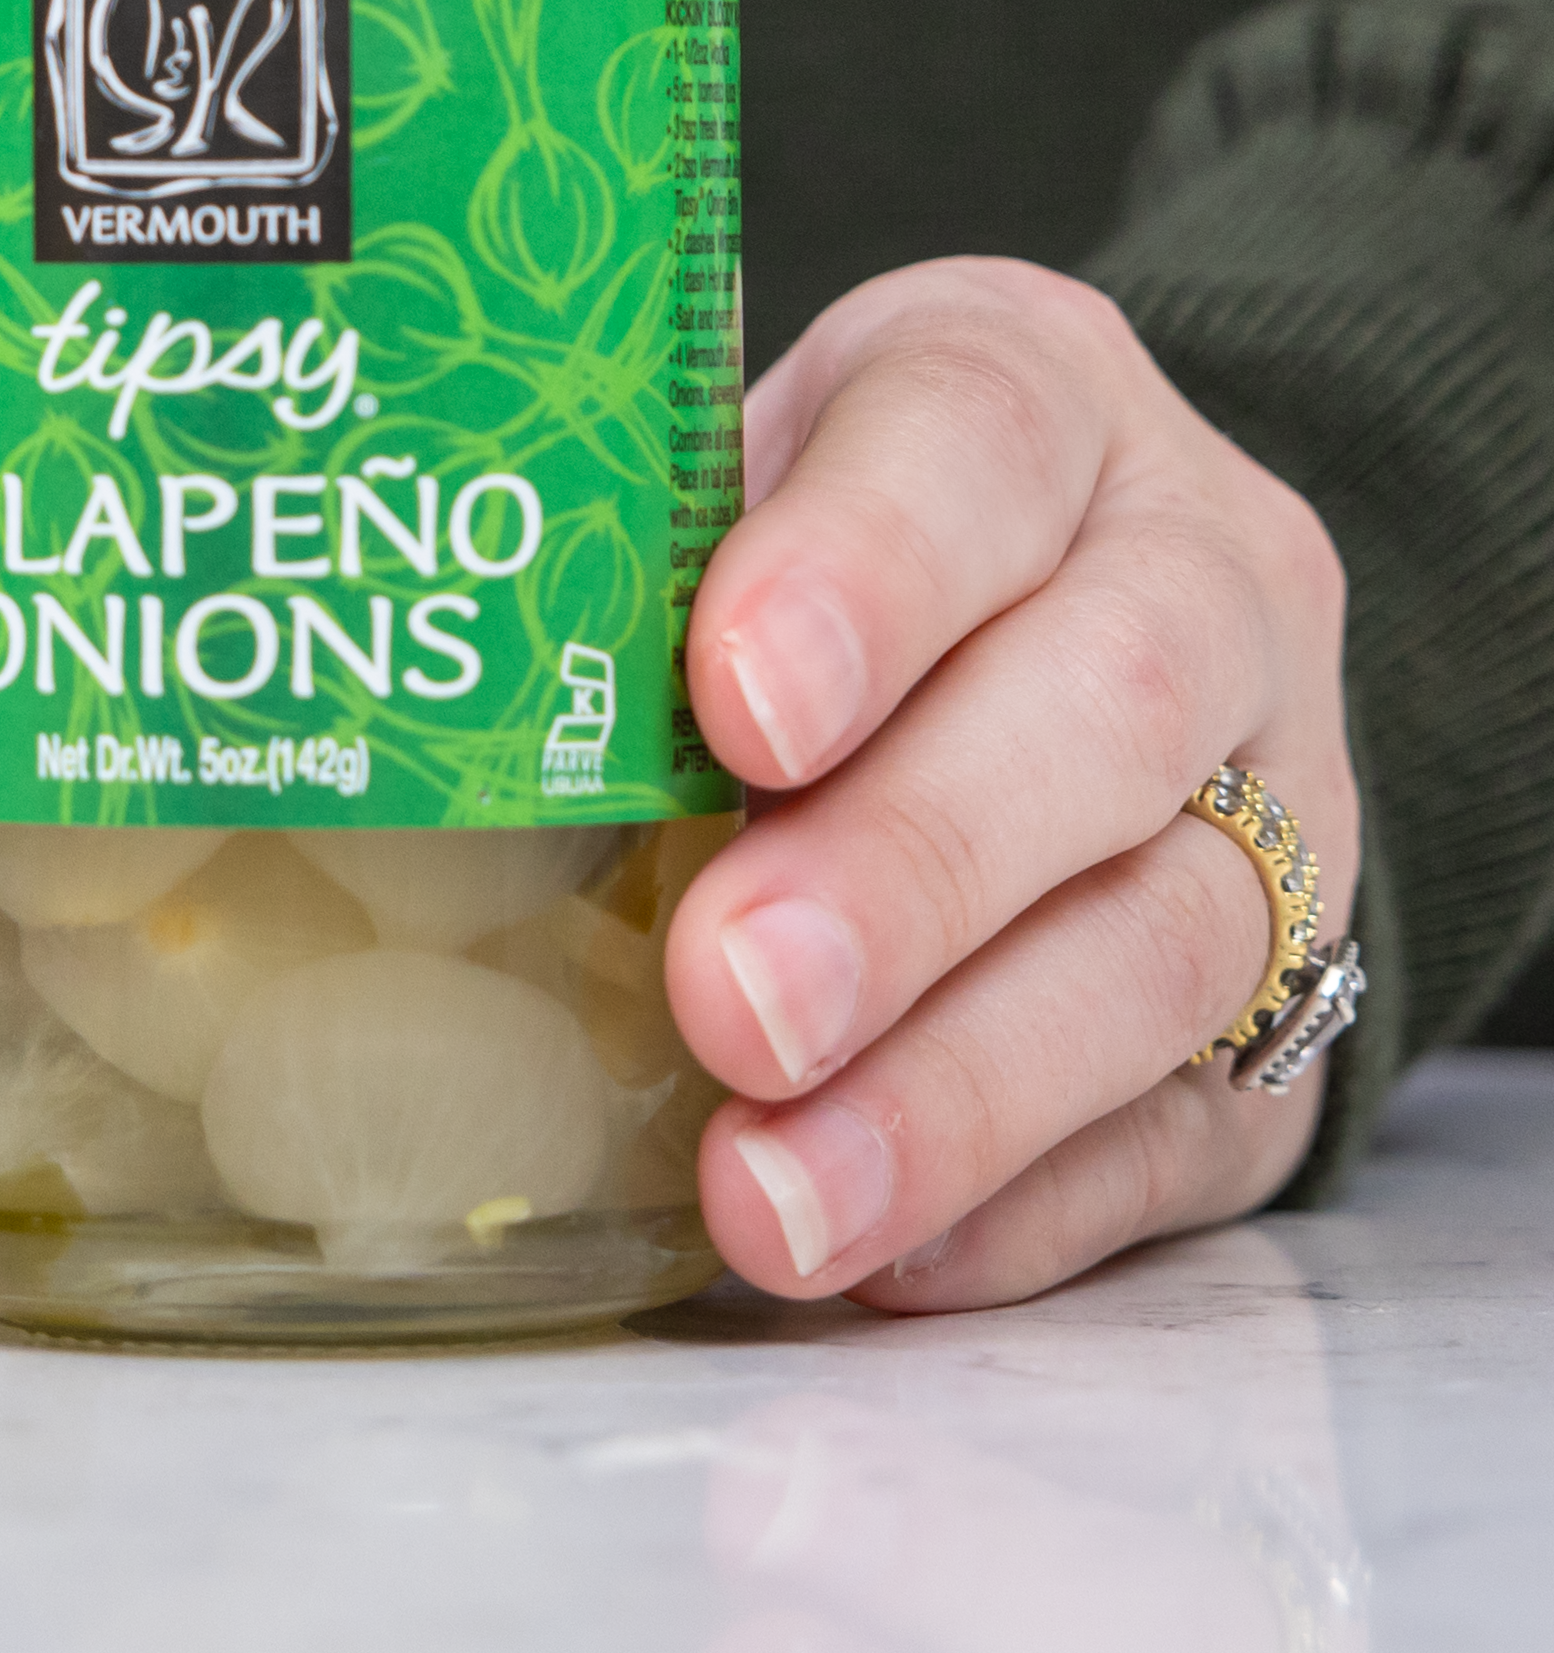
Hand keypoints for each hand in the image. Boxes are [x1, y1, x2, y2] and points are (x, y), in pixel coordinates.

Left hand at [668, 259, 1358, 1311]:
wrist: (1072, 617)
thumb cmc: (817, 543)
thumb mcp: (726, 469)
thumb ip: (614, 551)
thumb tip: (374, 675)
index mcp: (1030, 397)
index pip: (974, 438)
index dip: (861, 574)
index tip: (735, 704)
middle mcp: (1195, 576)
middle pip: (1102, 711)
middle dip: (905, 869)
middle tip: (730, 993)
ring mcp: (1273, 802)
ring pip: (1164, 942)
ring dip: (955, 1092)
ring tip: (771, 1193)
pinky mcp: (1279, 1015)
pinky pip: (1183, 1127)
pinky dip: (1022, 1205)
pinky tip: (875, 1256)